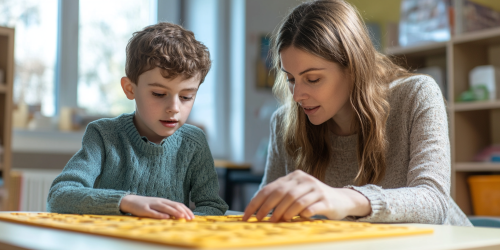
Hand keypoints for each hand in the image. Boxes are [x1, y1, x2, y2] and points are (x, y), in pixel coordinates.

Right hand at [120, 195, 193, 219]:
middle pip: (174, 205)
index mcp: (165, 201)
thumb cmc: (147, 205)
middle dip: (183, 212)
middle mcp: (160, 202)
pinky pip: (153, 212)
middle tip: (190, 218)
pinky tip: (166, 218)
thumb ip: (168, 210)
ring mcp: (152, 205)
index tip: (192, 217)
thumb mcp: (159, 206)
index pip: (178, 204)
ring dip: (174, 212)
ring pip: (165, 208)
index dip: (186, 210)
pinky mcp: (145, 209)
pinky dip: (160, 215)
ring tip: (182, 216)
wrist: (131, 201)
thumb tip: (179, 216)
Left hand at [243, 170, 370, 221]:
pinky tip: (298, 218)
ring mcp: (316, 189)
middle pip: (282, 193)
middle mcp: (304, 180)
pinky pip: (311, 207)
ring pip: (295, 200)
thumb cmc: (313, 200)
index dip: (256, 202)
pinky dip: (302, 213)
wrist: (342, 200)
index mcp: (294, 177)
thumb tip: (258, 212)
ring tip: (277, 221)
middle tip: (259, 219)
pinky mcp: (326, 200)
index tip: (247, 215)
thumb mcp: (296, 195)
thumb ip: (281, 199)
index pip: (270, 188)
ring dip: (284, 212)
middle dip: (267, 208)